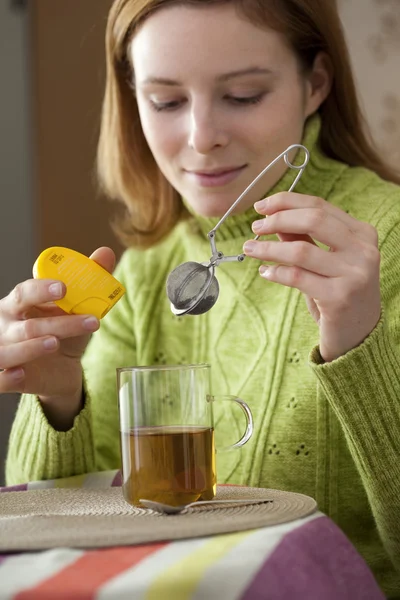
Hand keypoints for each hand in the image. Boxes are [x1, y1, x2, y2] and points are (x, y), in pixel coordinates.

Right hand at [0, 247, 115, 399]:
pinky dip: (6, 378)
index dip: (41, 289)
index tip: (63, 287)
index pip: (24, 292)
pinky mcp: (7, 378)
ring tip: (55, 342)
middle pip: (26, 325)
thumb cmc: (62, 329)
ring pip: (9, 352)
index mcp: (19, 303)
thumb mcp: (77, 307)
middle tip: (85, 321)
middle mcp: (6, 326)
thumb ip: (89, 280)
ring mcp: (3, 352)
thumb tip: (106, 253)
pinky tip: (20, 374)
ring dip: (30, 348)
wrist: (59, 367)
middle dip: (55, 323)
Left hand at [243, 193, 380, 361]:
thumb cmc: (338, 293)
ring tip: (250, 249)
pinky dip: (275, 272)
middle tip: (255, 227)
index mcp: (362, 234)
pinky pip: (297, 277)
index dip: (287, 202)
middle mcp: (363, 250)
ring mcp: (354, 274)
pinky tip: (265, 272)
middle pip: (313, 220)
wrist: (358, 335)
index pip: (320, 206)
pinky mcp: (340, 297)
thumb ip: (302, 238)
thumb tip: (272, 218)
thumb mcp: (324, 261)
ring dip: (269, 248)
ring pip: (301, 250)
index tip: (261, 206)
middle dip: (278, 219)